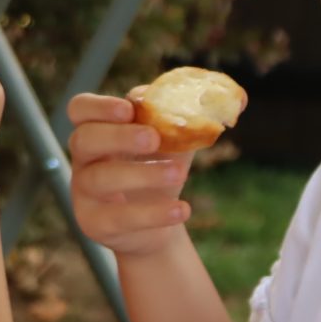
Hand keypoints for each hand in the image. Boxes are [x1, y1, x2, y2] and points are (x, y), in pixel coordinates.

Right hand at [66, 92, 193, 260]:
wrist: (160, 221)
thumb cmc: (161, 169)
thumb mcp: (177, 141)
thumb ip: (196, 118)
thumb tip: (240, 98)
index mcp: (99, 129)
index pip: (80, 109)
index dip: (100, 106)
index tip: (129, 109)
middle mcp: (84, 159)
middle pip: (84, 139)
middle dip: (119, 136)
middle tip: (153, 138)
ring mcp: (84, 192)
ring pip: (101, 179)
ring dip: (142, 174)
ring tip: (180, 174)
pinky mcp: (96, 223)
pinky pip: (120, 217)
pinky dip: (154, 213)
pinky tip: (183, 210)